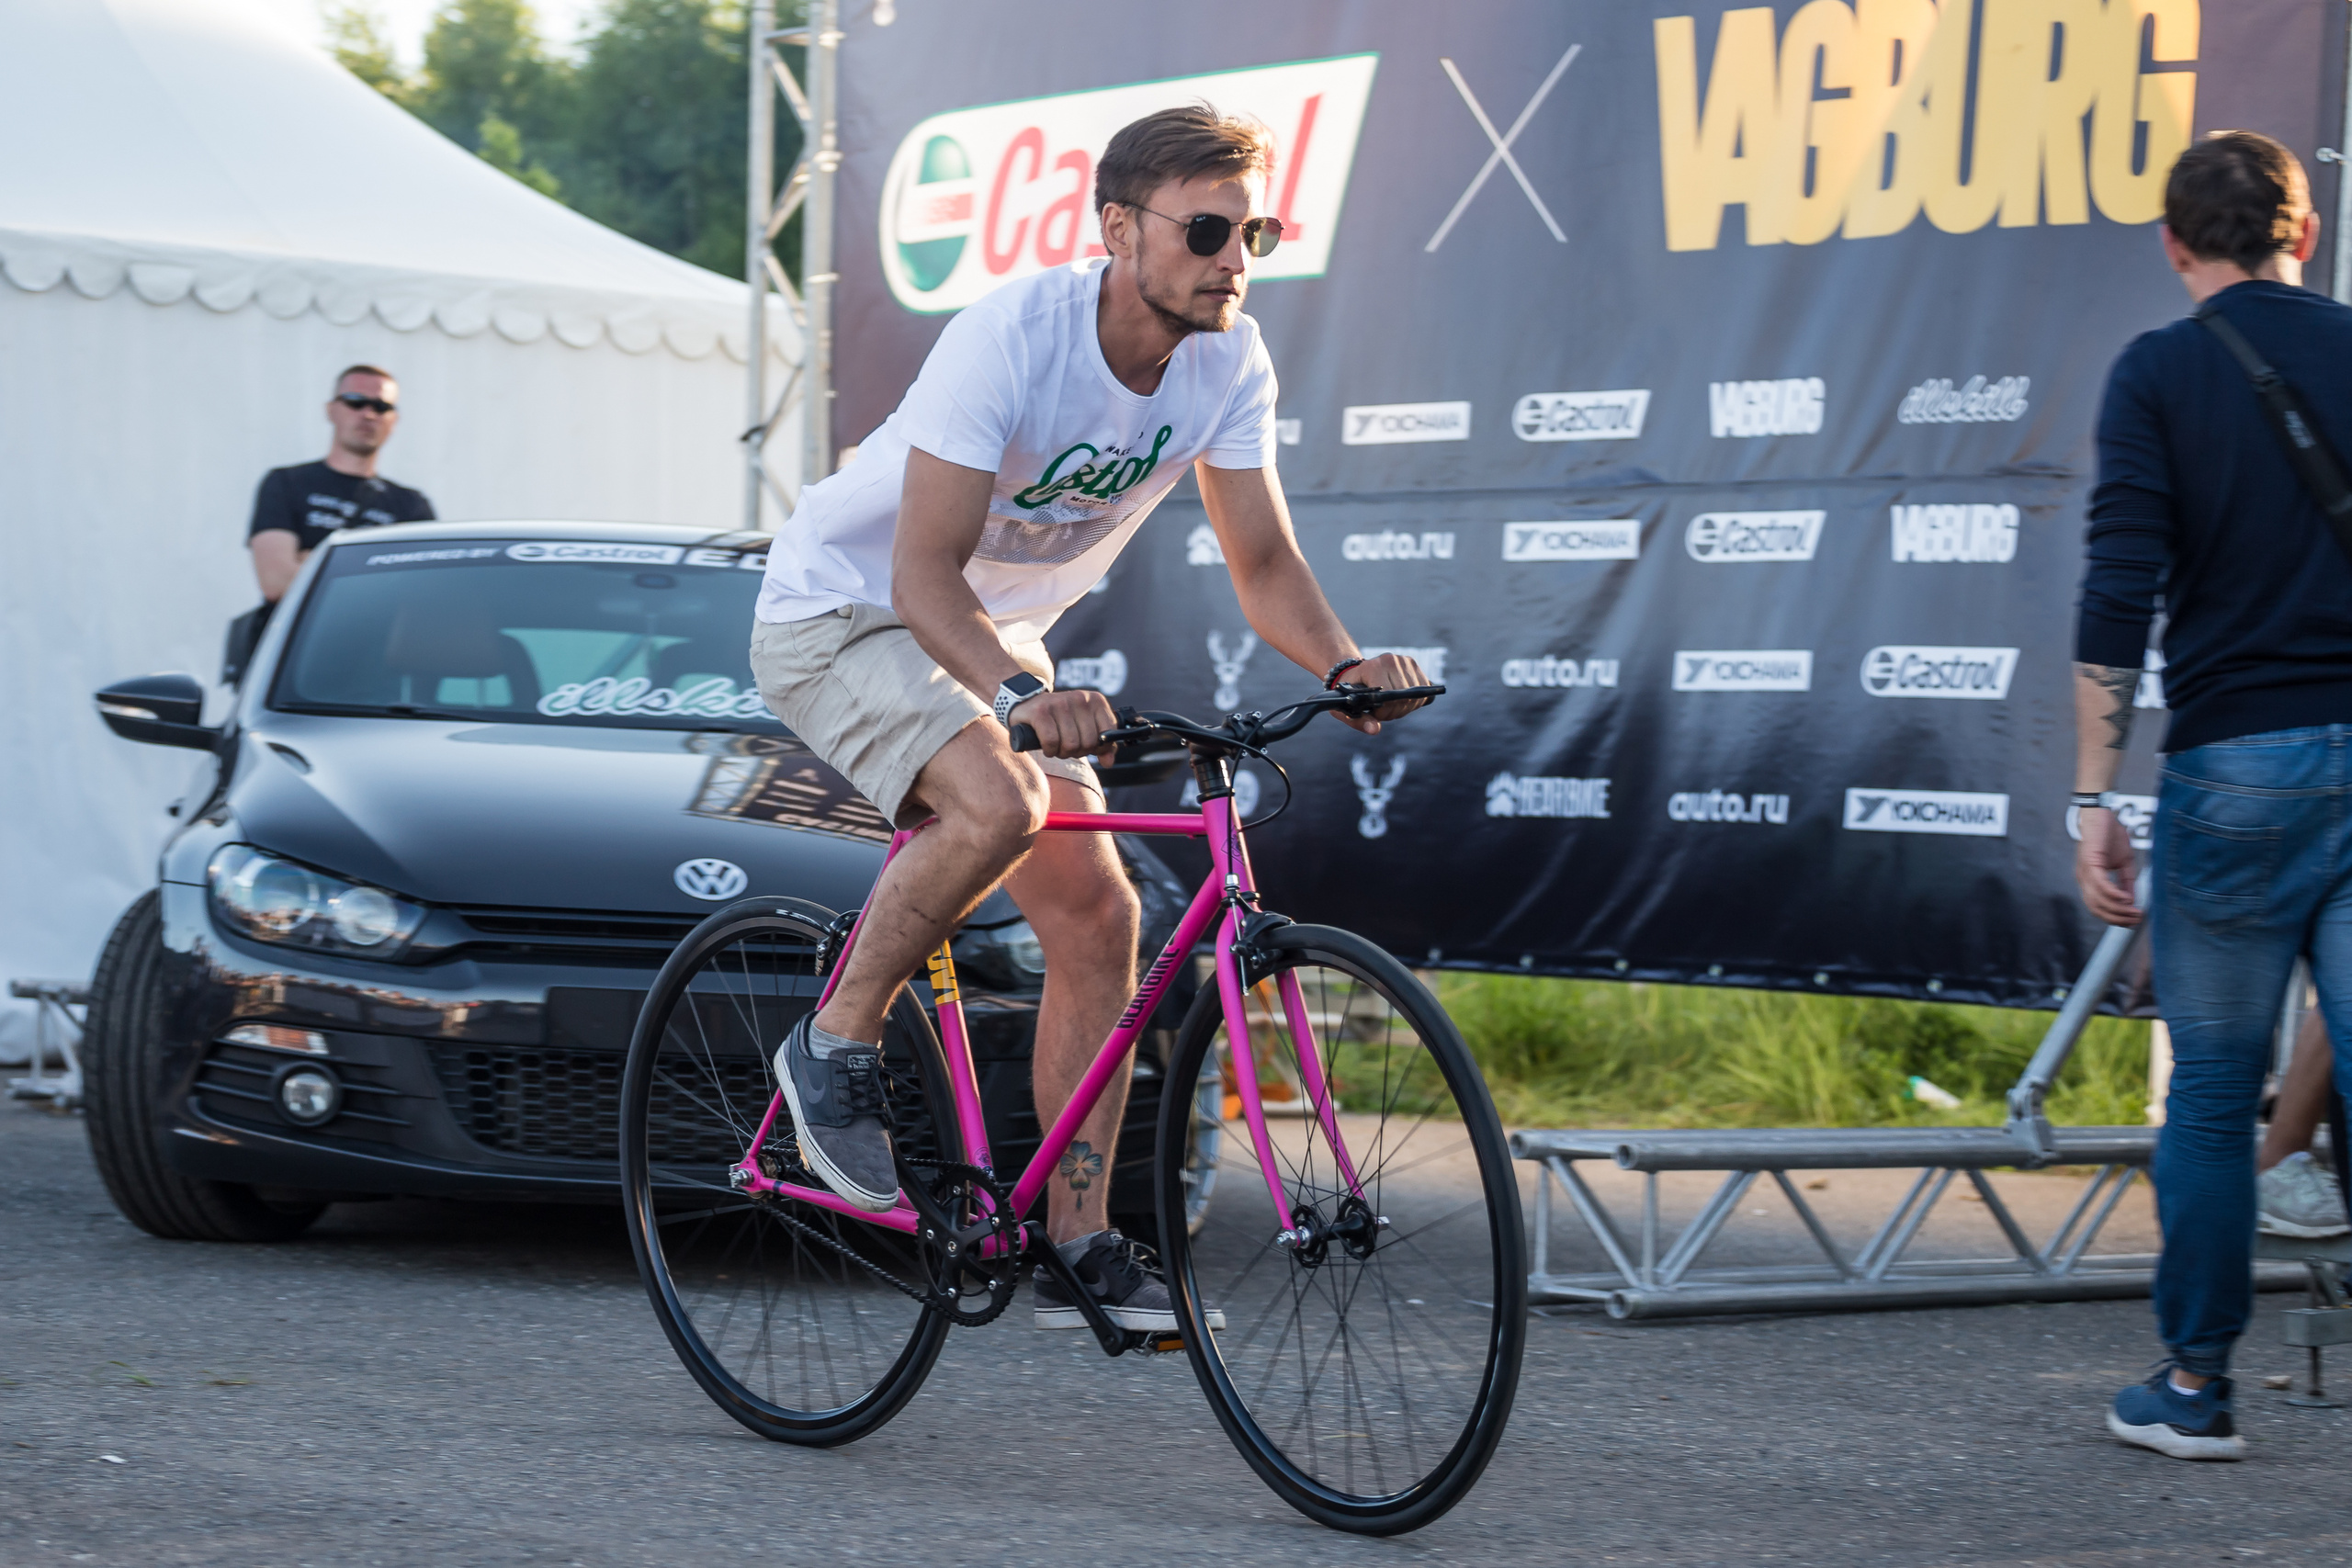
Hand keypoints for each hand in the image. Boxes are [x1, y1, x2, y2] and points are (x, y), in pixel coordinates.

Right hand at [1009, 688, 1116, 758]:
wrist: (1028, 704)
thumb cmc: (1061, 719)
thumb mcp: (1085, 727)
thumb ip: (1101, 745)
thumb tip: (1108, 762)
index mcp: (1096, 701)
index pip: (1109, 733)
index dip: (1099, 747)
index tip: (1089, 746)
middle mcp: (1080, 698)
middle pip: (1088, 742)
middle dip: (1078, 751)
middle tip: (1068, 745)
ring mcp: (1060, 703)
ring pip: (1070, 744)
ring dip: (1062, 752)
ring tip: (1057, 745)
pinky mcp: (1040, 712)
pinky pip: (1051, 742)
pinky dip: (1049, 750)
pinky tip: (1047, 746)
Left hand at [1332, 652, 1430, 734]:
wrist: (1355, 673)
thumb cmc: (1350, 692)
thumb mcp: (1347, 708)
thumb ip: (1360, 721)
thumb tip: (1375, 730)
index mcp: (1372, 667)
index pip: (1389, 697)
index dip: (1383, 712)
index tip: (1375, 713)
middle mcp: (1390, 660)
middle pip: (1404, 698)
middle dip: (1394, 712)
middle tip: (1382, 712)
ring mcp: (1404, 661)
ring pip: (1414, 697)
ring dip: (1404, 708)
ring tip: (1389, 706)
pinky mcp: (1413, 664)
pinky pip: (1423, 691)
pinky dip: (1413, 701)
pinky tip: (1400, 700)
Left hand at [2074, 808, 2141, 926]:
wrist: (2100, 814)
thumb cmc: (2109, 835)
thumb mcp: (2122, 863)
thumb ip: (2126, 881)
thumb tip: (2132, 900)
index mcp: (2089, 880)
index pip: (2098, 907)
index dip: (2114, 918)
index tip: (2131, 922)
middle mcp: (2084, 879)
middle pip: (2097, 908)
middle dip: (2118, 918)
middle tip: (2136, 920)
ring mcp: (2085, 872)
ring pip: (2098, 900)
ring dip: (2118, 910)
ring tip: (2135, 912)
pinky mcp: (2090, 862)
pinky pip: (2101, 885)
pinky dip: (2114, 895)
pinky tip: (2127, 900)